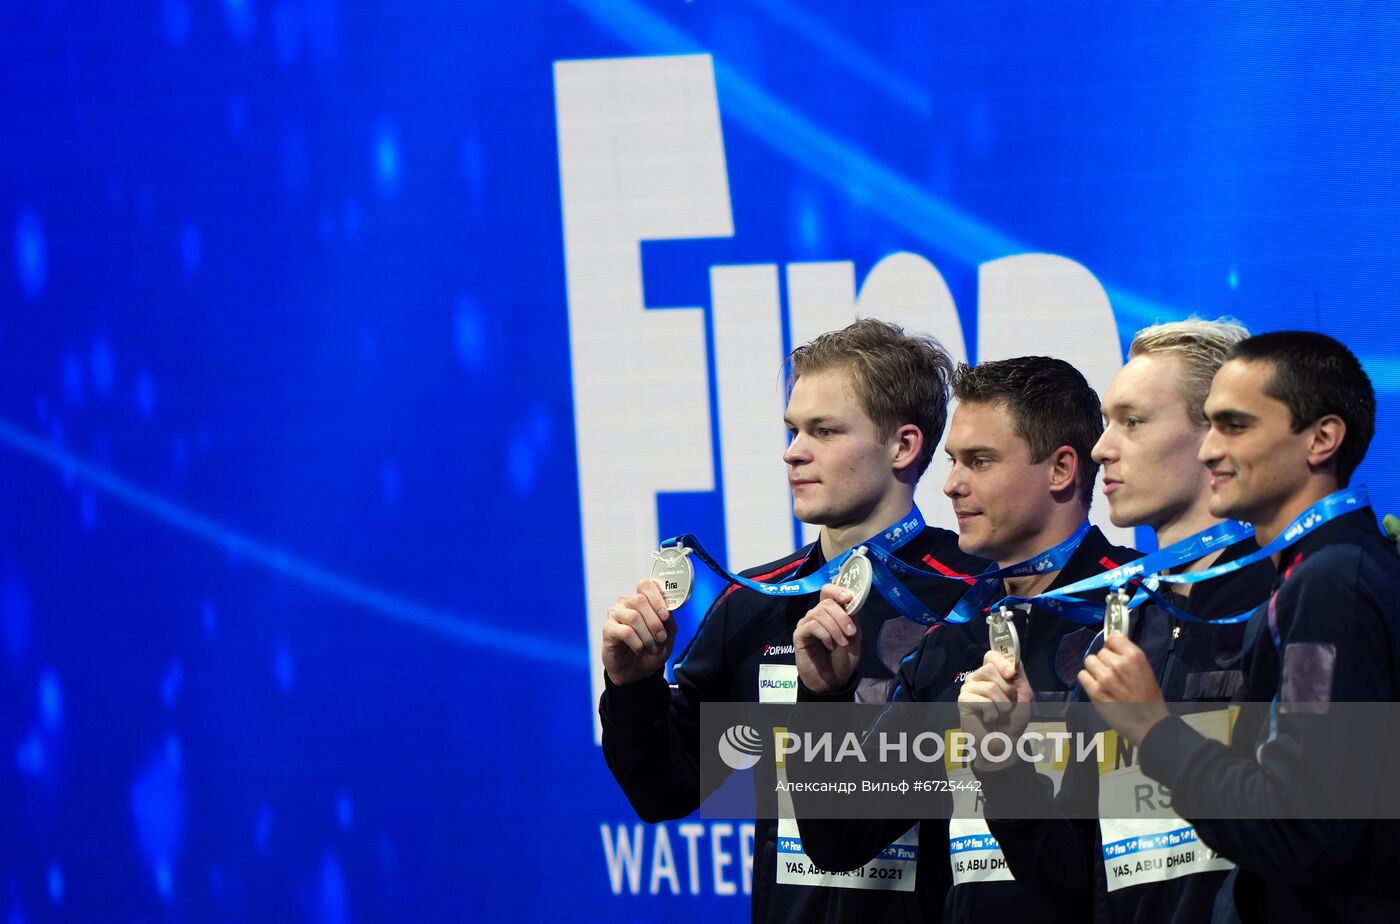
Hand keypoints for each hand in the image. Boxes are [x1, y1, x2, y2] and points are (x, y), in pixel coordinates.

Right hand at [601, 579, 674, 685]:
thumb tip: (668, 612)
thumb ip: (669, 621)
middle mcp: (626, 603)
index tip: (666, 616)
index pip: (646, 585)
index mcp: (642, 600)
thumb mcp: (668, 635)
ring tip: (651, 648)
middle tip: (661, 637)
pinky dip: (637, 643)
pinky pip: (625, 632)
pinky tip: (640, 650)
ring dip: (647, 636)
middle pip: (640, 600)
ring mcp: (615, 615)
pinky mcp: (608, 629)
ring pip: (634, 617)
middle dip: (655, 622)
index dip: (658, 598)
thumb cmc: (651, 650)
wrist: (637, 672)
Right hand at [794, 584, 861, 693]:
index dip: (838, 590)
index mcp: (830, 612)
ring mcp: (806, 624)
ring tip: (841, 643)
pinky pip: (812, 625)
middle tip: (851, 633)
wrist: (833, 681)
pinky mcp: (799, 635)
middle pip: (826, 603)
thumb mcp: (854, 637)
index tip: (849, 599)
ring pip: (819, 613)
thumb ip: (852, 618)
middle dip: (842, 617)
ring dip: (835, 628)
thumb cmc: (842, 659)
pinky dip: (825, 634)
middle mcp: (816, 615)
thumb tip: (852, 602)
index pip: (828, 591)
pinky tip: (830, 646)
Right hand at [958, 650, 1031, 768]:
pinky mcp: (963, 701)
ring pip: (989, 686)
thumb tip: (1016, 662)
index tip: (1011, 673)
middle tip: (1008, 703)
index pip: (991, 655)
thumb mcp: (1023, 697)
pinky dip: (993, 713)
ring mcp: (968, 688)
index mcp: (991, 674)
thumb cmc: (1012, 721)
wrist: (1004, 743)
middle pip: (989, 668)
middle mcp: (977, 678)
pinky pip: (983, 701)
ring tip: (1000, 714)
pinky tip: (989, 719)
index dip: (1001, 661)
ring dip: (1002, 704)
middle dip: (1006, 688)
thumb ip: (1020, 679)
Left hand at [1080, 634, 1168, 745]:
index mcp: (1134, 656)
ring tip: (1103, 679)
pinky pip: (1082, 675)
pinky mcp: (1095, 691)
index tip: (1113, 652)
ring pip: (1089, 661)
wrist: (1148, 723)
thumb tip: (1113, 646)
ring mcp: (1105, 678)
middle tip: (1112, 672)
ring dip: (1094, 669)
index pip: (1113, 638)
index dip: (1112, 646)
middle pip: (1100, 651)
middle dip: (1105, 661)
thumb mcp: (1146, 670)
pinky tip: (1096, 686)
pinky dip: (1087, 680)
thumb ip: (1129, 657)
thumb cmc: (1149, 699)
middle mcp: (1118, 664)